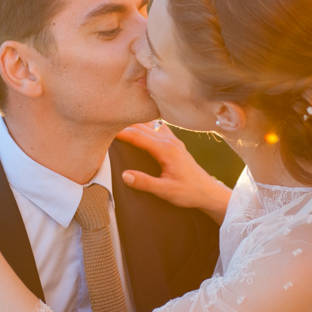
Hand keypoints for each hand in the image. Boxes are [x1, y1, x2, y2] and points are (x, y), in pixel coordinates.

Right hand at [116, 121, 230, 222]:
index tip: (103, 128)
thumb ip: (145, 183)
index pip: (137, 136)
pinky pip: (158, 127)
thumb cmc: (189, 192)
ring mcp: (173, 140)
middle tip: (105, 120)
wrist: (208, 192)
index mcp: (165, 149)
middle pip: (141, 127)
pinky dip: (145, 123)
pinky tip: (138, 122)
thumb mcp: (166, 191)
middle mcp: (169, 140)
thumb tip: (124, 175)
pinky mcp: (175, 143)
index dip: (119, 131)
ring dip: (133, 121)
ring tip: (117, 119)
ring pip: (149, 124)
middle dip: (122, 123)